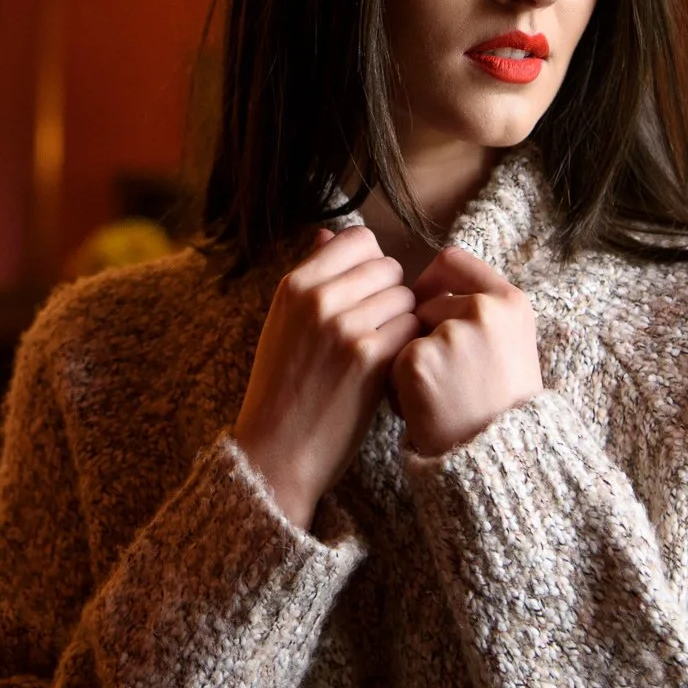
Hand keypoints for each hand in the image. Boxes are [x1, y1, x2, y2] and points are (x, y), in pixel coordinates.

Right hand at [233, 227, 421, 528]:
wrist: (276, 453)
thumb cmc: (281, 389)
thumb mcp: (282, 324)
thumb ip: (309, 276)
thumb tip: (328, 233)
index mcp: (293, 285)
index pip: (358, 238)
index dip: (371, 264)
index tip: (366, 293)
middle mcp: (317, 298)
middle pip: (388, 266)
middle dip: (391, 295)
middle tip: (376, 330)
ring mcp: (344, 326)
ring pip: (406, 297)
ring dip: (402, 323)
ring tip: (379, 352)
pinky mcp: (369, 358)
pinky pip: (411, 330)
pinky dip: (407, 349)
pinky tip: (388, 370)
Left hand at [391, 247, 542, 457]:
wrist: (498, 458)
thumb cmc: (501, 407)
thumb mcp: (508, 345)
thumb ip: (475, 310)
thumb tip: (421, 290)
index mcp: (510, 301)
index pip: (452, 262)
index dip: (431, 282)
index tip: (425, 304)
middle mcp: (483, 310)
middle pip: (423, 303)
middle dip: (421, 335)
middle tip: (446, 377)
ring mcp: (449, 333)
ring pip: (404, 333)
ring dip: (410, 361)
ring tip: (439, 395)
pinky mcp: (417, 360)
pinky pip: (390, 361)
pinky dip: (399, 387)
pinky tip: (424, 409)